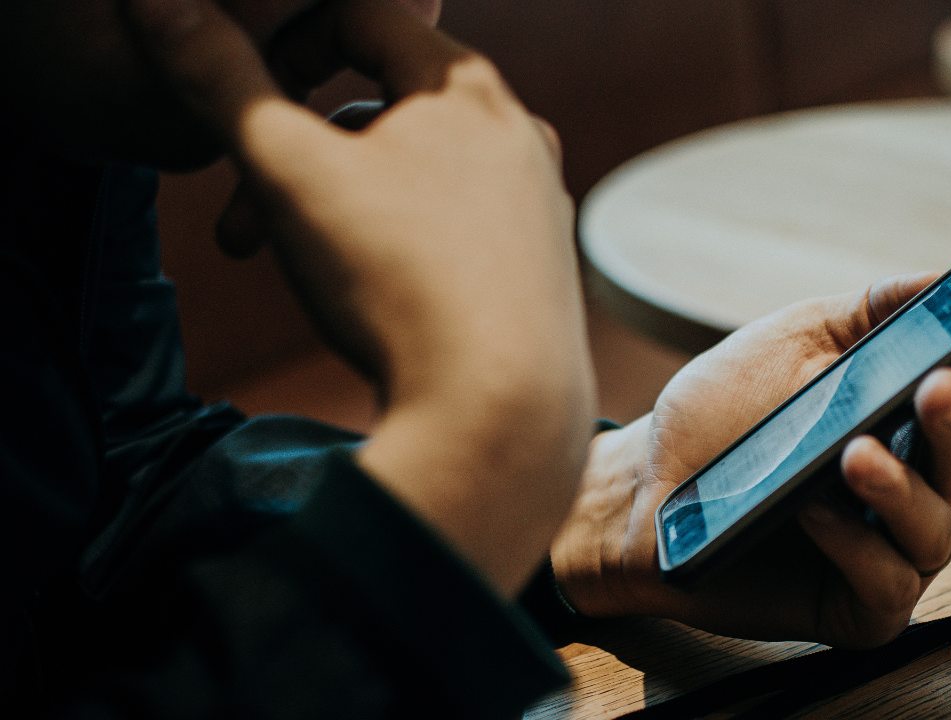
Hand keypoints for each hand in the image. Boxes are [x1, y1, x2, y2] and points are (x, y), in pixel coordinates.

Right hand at [126, 0, 596, 597]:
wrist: (499, 413)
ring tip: (296, 267)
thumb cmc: (400, 284)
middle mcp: (520, 135)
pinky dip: (398, 243)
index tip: (246, 102)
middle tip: (241, 222)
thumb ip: (221, 81)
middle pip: (384, 106)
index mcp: (469, 89)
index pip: (364, 17)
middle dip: (296, 155)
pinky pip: (453, 228)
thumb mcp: (290, 173)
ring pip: (415, 175)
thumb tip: (160, 6)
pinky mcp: (541, 269)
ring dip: (339, 205)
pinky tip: (371, 297)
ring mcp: (539, 204)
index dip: (285, 44)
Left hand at [551, 274, 950, 647]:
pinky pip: (885, 585)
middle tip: (938, 387)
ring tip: (856, 454)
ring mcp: (883, 550)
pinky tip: (814, 511)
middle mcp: (906, 488)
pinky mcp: (852, 605)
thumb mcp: (793, 343)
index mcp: (901, 422)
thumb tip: (943, 278)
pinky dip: (856, 547)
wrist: (643, 486)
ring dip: (903, 490)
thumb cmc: (721, 414)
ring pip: (934, 531)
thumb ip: (869, 313)